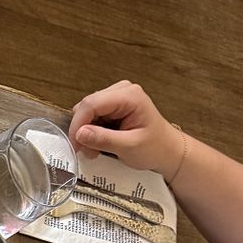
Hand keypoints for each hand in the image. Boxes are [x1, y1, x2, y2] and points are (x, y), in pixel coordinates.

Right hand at [68, 80, 182, 178]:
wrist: (167, 150)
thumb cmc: (154, 148)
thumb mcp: (128, 147)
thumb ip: (103, 139)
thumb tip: (79, 134)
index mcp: (129, 96)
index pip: (92, 103)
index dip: (78, 124)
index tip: (74, 145)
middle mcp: (122, 90)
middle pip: (88, 105)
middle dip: (82, 130)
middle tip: (88, 151)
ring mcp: (117, 96)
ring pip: (88, 111)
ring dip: (87, 132)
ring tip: (96, 150)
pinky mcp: (114, 105)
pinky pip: (93, 115)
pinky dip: (92, 132)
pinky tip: (100, 143)